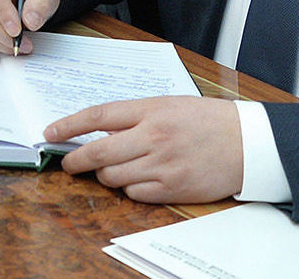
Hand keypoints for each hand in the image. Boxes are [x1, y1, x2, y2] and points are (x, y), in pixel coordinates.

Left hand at [48, 96, 243, 203]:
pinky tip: (136, 181)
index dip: (68, 125)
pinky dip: (128, 189)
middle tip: (67, 164)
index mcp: (150, 111)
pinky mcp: (173, 188)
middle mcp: (153, 138)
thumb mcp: (169, 105)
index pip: (97, 116)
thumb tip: (100, 127)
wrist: (248, 143)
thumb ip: (135, 115)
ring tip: (110, 170)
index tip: (49, 132)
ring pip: (112, 177)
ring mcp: (162, 165)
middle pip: (98, 152)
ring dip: (104, 176)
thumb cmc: (209, 121)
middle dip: (75, 160)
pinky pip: (134, 194)